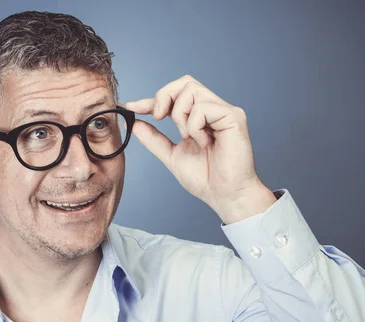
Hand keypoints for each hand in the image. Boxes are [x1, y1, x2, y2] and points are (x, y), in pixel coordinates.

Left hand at [125, 75, 275, 223]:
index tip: (130, 107)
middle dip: (164, 96)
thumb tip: (133, 123)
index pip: (174, 97)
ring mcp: (223, 111)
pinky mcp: (233, 116)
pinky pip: (203, 107)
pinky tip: (203, 142)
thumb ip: (153, 138)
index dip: (151, 99)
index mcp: (198, 118)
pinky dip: (194, 126)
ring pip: (191, 90)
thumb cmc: (205, 178)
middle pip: (184, 82)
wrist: (224, 195)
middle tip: (158, 118)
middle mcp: (212, 110)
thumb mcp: (170, 155)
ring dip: (180, 114)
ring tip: (187, 137)